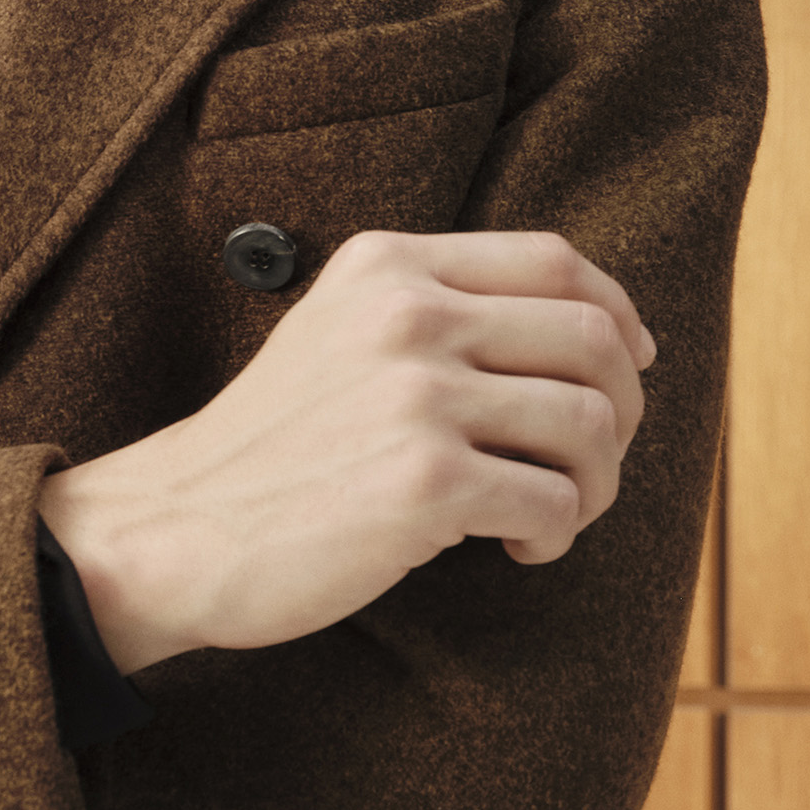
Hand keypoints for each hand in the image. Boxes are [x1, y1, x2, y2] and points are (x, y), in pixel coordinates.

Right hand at [36, 228, 653, 670]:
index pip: (554, 261)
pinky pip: (554, 502)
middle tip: (591, 463)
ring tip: (555, 514)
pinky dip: (556, 534)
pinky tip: (516, 548)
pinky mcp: (426, 482)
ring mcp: (417, 396)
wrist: (176, 529)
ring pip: (590, 424)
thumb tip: (593, 331)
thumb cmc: (273, 448)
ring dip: (596, 483)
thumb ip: (435, 310)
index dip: (617, 313)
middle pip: (592, 340)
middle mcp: (407, 315)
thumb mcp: (339, 334)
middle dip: (623, 410)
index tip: (632, 365)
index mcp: (389, 266)